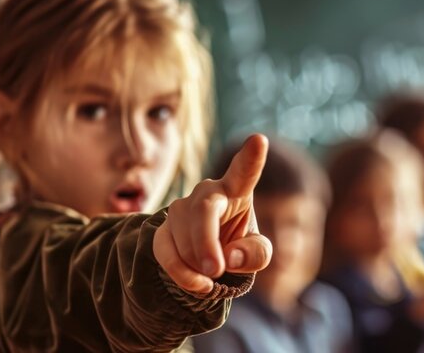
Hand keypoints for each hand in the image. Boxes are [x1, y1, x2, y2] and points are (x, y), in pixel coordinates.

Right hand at [154, 134, 272, 292]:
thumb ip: (254, 254)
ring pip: (184, 237)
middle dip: (206, 243)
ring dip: (198, 265)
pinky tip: (197, 284)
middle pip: (203, 211)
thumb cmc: (240, 246)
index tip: (259, 139)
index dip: (251, 157)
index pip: (244, 171)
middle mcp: (207, 192)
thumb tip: (229, 257)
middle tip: (216, 270)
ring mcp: (182, 208)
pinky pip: (166, 250)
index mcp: (236, 189)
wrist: (209, 259)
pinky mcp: (164, 228)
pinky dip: (181, 273)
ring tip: (213, 275)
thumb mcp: (257, 253)